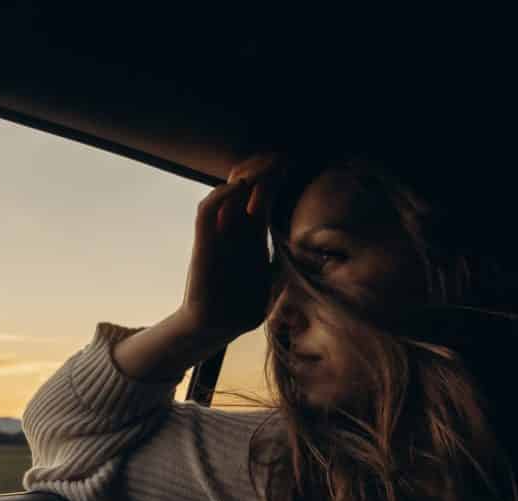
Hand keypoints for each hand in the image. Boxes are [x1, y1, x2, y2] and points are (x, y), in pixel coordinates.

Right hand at [178, 151, 285, 337]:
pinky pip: (207, 211)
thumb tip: (314, 265)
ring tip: (264, 165)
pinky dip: (220, 196)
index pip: (262, 194)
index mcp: (253, 234)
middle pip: (246, 183)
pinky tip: (237, 188)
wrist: (212, 326)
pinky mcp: (203, 245)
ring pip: (227, 190)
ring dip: (245, 174)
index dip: (275, 177)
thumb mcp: (272, 285)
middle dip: (264, 168)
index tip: (292, 163)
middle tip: (281, 157)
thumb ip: (285, 270)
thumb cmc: (243, 308)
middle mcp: (234, 228)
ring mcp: (218, 234)